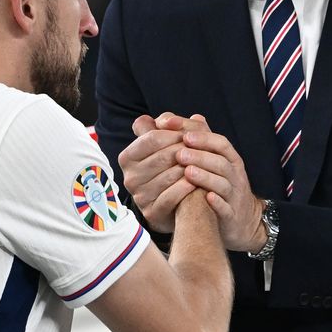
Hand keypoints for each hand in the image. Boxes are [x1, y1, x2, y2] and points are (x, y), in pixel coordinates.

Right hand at [118, 113, 204, 231]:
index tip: (191, 134)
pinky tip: (197, 182)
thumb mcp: (164, 147)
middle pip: (163, 156)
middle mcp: (129, 177)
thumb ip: (166, 129)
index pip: (152, 138)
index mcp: (127, 157)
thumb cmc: (169, 170)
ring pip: (169, 176)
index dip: (174, 134)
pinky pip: (172, 196)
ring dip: (190, 169)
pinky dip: (186, 187)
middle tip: (203, 149)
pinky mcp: (151, 212)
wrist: (170, 206)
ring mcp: (139, 196)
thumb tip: (168, 118)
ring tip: (204, 165)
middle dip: (186, 151)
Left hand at [176, 128, 264, 251]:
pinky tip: (206, 198)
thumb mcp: (210, 161)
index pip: (219, 143)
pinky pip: (227, 208)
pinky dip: (218, 203)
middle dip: (200, 156)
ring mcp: (234, 195)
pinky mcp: (232, 215)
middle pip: (220, 161)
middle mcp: (234, 175)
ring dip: (206, 177)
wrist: (241, 220)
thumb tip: (176, 117)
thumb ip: (194, 141)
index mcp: (229, 159)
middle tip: (180, 153)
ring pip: (223, 183)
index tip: (183, 134)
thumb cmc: (218, 185)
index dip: (202, 137)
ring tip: (187, 172)